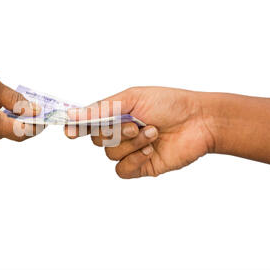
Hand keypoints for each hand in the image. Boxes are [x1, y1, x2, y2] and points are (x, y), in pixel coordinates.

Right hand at [65, 87, 214, 177]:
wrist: (199, 121)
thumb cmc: (169, 103)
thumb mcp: (132, 99)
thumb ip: (101, 109)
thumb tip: (71, 114)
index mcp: (116, 114)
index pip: (88, 123)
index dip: (76, 127)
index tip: (69, 131)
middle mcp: (120, 133)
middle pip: (96, 139)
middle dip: (115, 132)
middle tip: (136, 124)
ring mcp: (130, 151)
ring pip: (110, 154)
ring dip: (132, 143)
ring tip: (154, 133)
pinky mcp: (141, 167)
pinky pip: (122, 170)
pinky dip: (134, 160)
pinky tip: (151, 151)